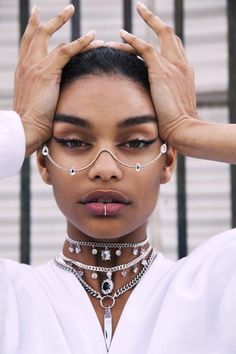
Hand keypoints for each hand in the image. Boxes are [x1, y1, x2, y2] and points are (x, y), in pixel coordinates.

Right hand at [13, 5, 97, 156]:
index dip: (34, 29)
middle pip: (37, 33)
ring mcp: (36, 65)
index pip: (29, 43)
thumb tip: (54, 95)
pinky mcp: (47, 71)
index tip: (39, 18)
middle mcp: (27, 63)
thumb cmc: (32, 121)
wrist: (26, 127)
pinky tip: (93, 37)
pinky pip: (67, 51)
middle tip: (67, 9)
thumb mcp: (35, 102)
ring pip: (54, 37)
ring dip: (67, 25)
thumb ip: (42, 92)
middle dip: (52, 20)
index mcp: (23, 70)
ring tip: (81, 18)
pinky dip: (81, 43)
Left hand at [108, 1, 197, 143]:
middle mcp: (181, 63)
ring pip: (156, 37)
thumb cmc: (177, 123)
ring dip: (138, 31)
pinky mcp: (161, 70)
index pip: (174, 47)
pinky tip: (120, 37)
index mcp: (185, 71)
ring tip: (120, 29)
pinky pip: (145, 48)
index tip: (153, 30)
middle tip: (142, 9)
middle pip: (169, 34)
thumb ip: (165, 97)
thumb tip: (153, 103)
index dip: (163, 36)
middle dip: (154, 20)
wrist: (184, 128)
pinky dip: (132, 41)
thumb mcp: (173, 106)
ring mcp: (173, 65)